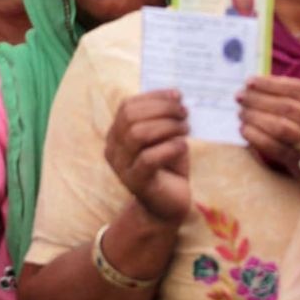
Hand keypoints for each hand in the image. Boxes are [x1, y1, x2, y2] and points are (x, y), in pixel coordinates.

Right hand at [104, 90, 190, 224]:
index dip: (153, 97)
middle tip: (185, 113)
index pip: (127, 106)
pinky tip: (182, 146)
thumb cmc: (168, 166)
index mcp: (117, 134)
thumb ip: (163, 118)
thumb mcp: (164, 137)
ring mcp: (121, 166)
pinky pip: (149, 158)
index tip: (178, 95)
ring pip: (138, 134)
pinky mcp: (136, 182)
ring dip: (167, 127)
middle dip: (162, 110)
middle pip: (131, 117)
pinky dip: (169, 148)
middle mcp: (113, 148)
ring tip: (185, 129)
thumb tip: (176, 95)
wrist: (167, 204)